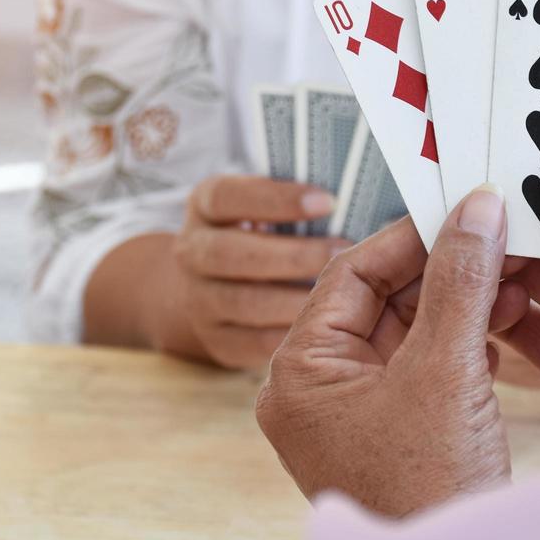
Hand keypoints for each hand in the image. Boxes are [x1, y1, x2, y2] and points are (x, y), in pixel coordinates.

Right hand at [155, 176, 345, 368]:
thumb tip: (346, 204)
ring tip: (341, 294)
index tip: (327, 201)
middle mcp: (193, 252)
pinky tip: (326, 326)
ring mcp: (200, 301)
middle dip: (291, 255)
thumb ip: (294, 203)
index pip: (227, 197)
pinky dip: (292, 333)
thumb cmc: (257, 236)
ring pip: (243, 303)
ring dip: (295, 298)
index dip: (276, 199)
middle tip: (341, 252)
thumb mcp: (261, 208)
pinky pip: (255, 342)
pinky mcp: (218, 342)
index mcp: (205, 208)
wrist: (207, 290)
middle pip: (229, 254)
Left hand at [256, 188, 529, 517]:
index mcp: (298, 373)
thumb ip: (460, 281)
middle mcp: (316, 391)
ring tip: (513, 280)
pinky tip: (504, 329)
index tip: (462, 206)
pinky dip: (463, 343)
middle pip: (379, 299)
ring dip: (460, 303)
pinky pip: (424, 367)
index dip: (409, 235)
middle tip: (497, 236)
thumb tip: (477, 207)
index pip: (349, 273)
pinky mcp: (395, 433)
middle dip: (443, 269)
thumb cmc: (431, 488)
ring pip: (408, 332)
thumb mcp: (446, 370)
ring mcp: (355, 415)